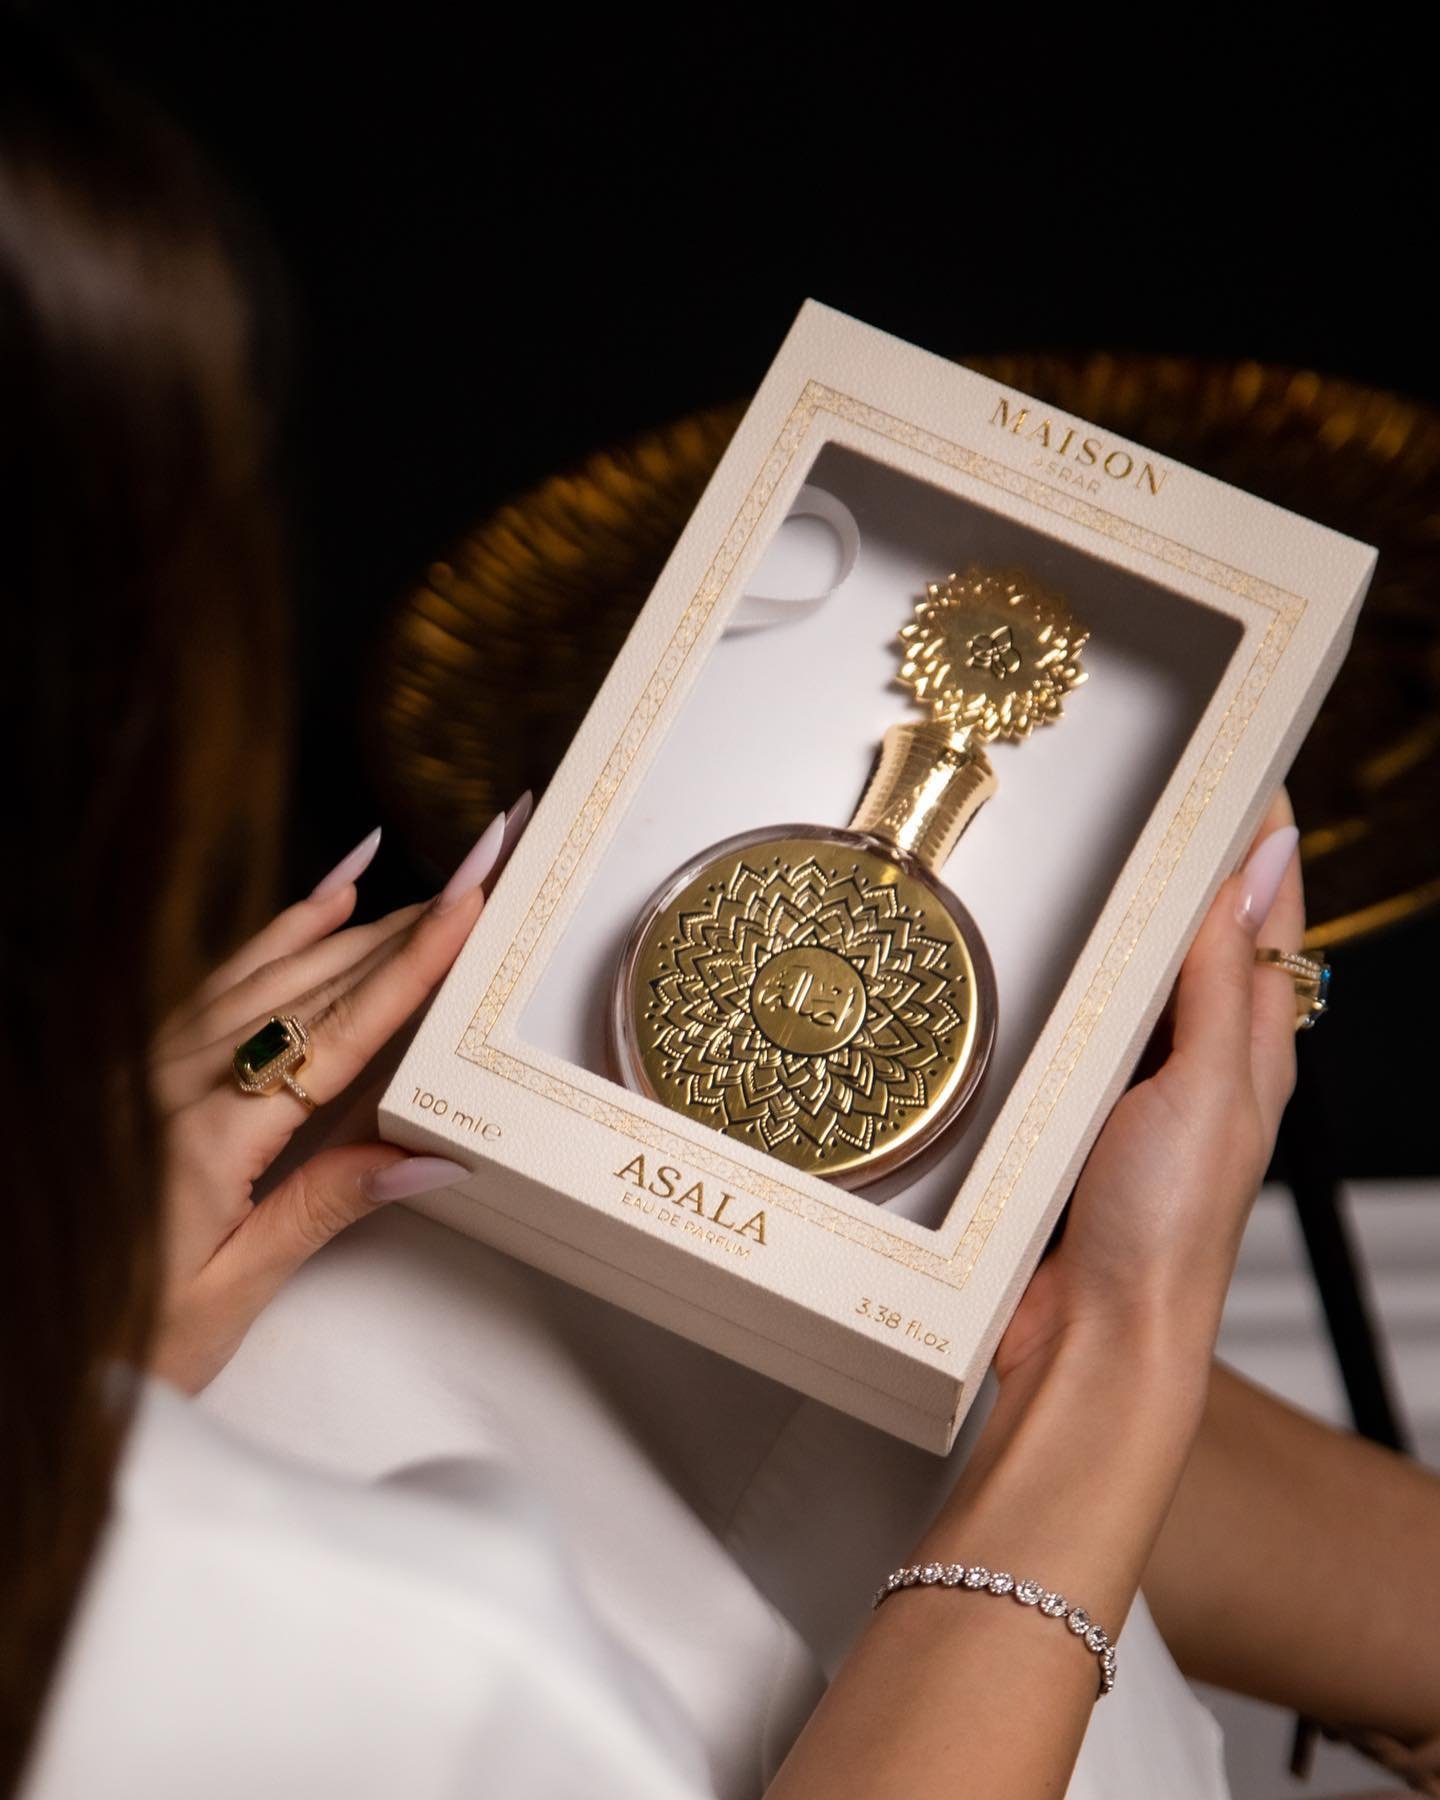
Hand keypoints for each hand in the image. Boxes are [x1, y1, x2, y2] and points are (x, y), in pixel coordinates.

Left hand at [145, 805, 526, 1392]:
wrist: (14, 1335)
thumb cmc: (118, 1335)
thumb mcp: (229, 1293)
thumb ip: (323, 1208)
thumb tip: (432, 1155)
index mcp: (209, 1133)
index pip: (340, 1030)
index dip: (415, 960)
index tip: (473, 897)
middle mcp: (179, 1075)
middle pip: (323, 979)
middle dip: (414, 918)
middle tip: (486, 865)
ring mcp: (155, 1057)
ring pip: (282, 966)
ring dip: (370, 920)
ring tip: (442, 880)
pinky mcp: (142, 1058)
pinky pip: (228, 974)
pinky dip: (286, 928)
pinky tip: (332, 895)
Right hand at [994, 786, 1305, 1385]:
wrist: (1094, 1338)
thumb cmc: (1163, 1232)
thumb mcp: (1204, 1085)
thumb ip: (1222, 979)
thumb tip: (1256, 866)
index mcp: (1251, 1049)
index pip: (1266, 915)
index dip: (1257, 836)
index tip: (1242, 760)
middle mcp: (1200, 1061)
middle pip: (1201, 935)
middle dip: (1186, 860)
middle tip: (1156, 786)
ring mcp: (1134, 1088)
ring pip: (1134, 976)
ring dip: (1120, 916)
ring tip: (1093, 850)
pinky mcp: (1072, 1113)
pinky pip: (1075, 1025)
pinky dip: (1068, 978)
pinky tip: (1035, 961)